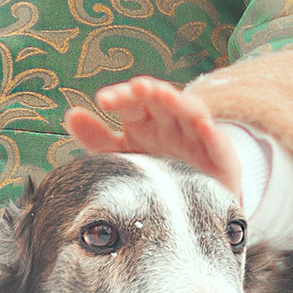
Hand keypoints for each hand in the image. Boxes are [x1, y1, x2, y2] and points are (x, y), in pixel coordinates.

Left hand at [64, 73, 243, 196]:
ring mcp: (197, 137)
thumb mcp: (125, 155)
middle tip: (134, 89)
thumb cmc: (157, 172)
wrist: (195, 204)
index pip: (133, 101)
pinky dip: (212, 134)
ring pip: (189, 111)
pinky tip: (204, 127)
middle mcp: (171, 123)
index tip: (103, 100)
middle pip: (160, 99)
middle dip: (148, 91)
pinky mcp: (221, 157)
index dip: (120, 97)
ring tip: (161, 94)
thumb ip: (98, 139)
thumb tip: (71, 115)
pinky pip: (217, 144)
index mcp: (146, 121)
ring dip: (176, 101)